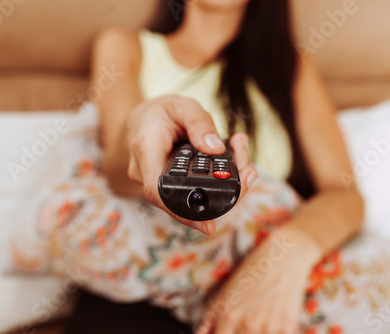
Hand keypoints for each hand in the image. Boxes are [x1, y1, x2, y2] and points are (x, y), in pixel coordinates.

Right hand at [125, 95, 257, 234]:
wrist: (140, 121)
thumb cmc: (158, 113)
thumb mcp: (180, 105)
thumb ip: (198, 122)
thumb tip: (216, 148)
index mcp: (146, 152)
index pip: (159, 193)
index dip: (183, 213)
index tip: (208, 225)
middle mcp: (148, 175)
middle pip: (187, 198)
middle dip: (225, 190)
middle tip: (249, 171)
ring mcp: (160, 184)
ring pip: (196, 194)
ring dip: (226, 181)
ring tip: (241, 150)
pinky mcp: (172, 187)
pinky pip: (197, 189)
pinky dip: (218, 178)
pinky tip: (235, 158)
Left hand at [196, 226, 320, 333]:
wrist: (285, 256)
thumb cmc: (253, 270)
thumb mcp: (226, 290)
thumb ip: (211, 317)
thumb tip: (200, 333)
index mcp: (228, 316)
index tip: (226, 329)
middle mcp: (248, 325)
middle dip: (239, 331)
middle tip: (246, 317)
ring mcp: (269, 329)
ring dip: (257, 332)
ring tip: (260, 317)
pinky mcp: (288, 328)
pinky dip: (272, 331)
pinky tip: (272, 318)